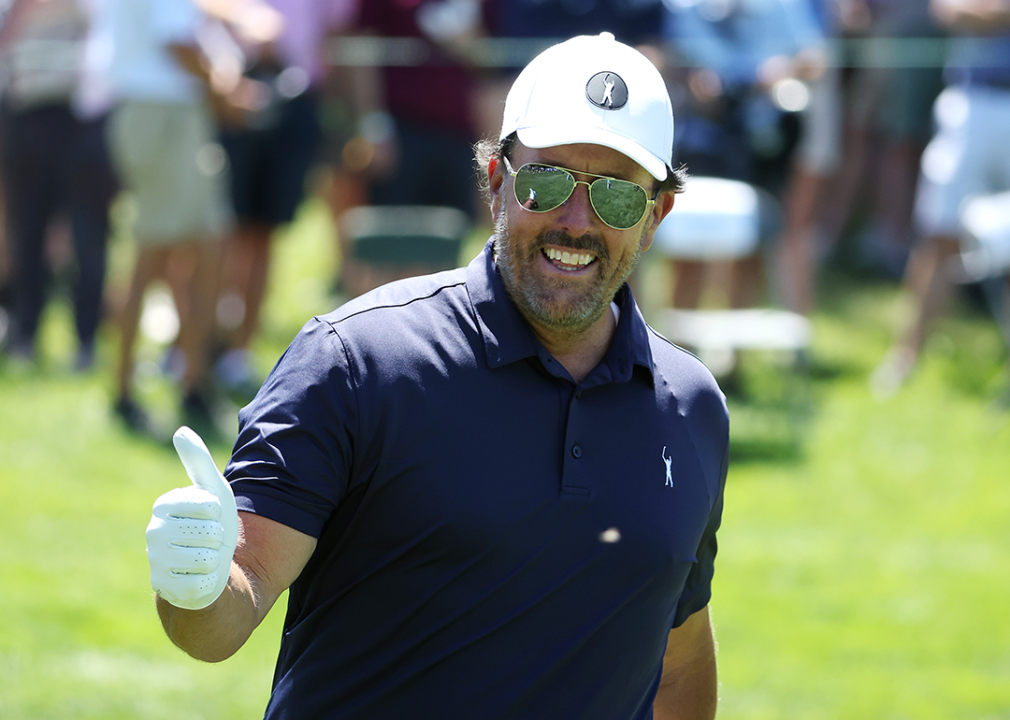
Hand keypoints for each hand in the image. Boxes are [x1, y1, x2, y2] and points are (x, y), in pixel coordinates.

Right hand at [146, 427, 238, 609]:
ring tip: (203, 558)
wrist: (209, 566)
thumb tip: (181, 431)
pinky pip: (203, 583)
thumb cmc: (212, 523)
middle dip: (218, 538)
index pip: (208, 505)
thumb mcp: (212, 489)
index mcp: (163, 505)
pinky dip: (210, 581)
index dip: (218, 513)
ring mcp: (156, 563)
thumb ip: (198, 460)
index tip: (209, 516)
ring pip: (207, 558)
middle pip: (209, 533)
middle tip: (208, 541)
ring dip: (215, 560)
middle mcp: (152, 532)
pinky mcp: (165, 590)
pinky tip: (198, 578)